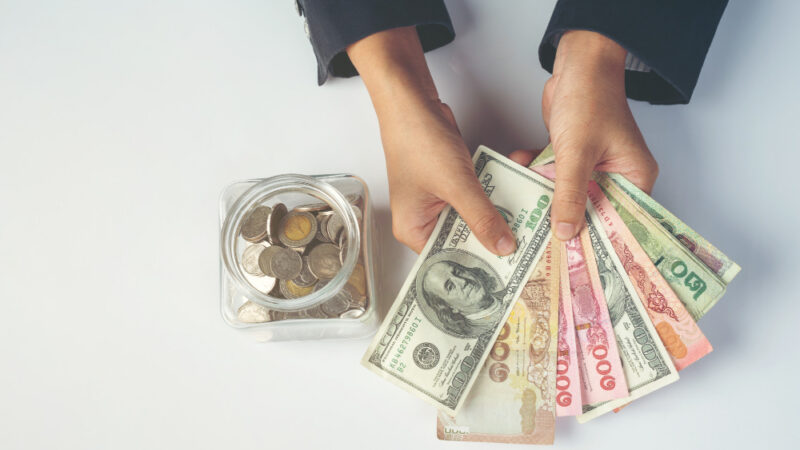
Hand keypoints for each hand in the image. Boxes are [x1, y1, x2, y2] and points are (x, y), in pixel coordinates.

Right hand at [347, 28, 515, 255]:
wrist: (413, 102)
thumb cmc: (418, 140)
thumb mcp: (456, 185)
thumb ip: (482, 217)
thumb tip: (504, 247)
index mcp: (413, 229)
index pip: (448, 260)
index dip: (477, 266)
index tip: (508, 272)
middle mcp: (424, 220)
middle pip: (464, 241)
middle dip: (493, 239)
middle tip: (526, 248)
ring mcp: (439, 201)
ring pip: (475, 218)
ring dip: (498, 214)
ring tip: (528, 221)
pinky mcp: (452, 184)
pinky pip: (478, 198)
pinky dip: (496, 194)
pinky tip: (518, 193)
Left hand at [511, 31, 657, 240]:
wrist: (577, 63)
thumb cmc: (590, 99)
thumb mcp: (577, 153)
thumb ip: (569, 194)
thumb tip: (566, 232)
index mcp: (634, 177)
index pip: (620, 221)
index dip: (599, 242)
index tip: (577, 264)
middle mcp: (617, 175)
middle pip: (591, 211)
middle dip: (566, 223)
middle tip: (542, 249)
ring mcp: (593, 166)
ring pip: (567, 195)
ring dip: (544, 197)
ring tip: (522, 216)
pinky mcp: (572, 156)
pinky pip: (553, 176)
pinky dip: (535, 175)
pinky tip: (516, 173)